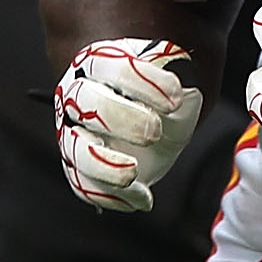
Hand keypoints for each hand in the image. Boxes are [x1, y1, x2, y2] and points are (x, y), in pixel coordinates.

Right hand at [54, 39, 204, 211]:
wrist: (143, 104)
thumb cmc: (159, 84)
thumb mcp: (172, 71)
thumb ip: (179, 77)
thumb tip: (187, 94)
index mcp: (99, 62)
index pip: (114, 67)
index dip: (144, 82)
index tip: (176, 96)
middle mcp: (78, 94)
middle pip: (86, 102)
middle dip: (121, 118)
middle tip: (154, 131)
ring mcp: (74, 131)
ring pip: (76, 148)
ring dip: (103, 164)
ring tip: (132, 173)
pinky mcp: (80, 165)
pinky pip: (84, 184)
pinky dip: (109, 196)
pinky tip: (142, 199)